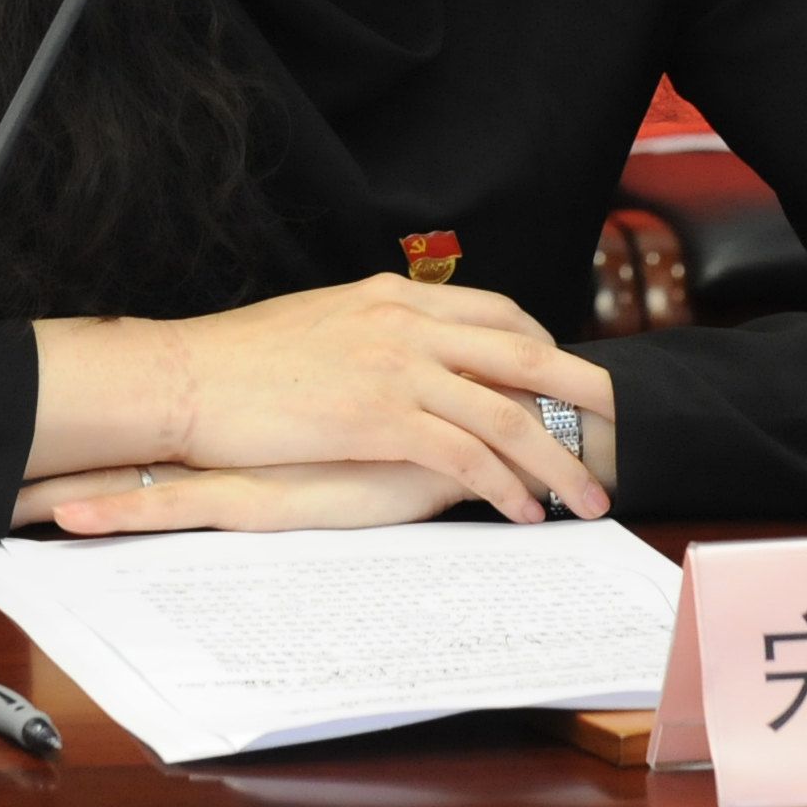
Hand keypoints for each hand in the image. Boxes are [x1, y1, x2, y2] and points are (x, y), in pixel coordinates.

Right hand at [32, 275, 618, 523]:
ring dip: (556, 459)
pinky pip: (465, 456)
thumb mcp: (319, 321)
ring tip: (585, 496)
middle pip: (522, 351)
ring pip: (505, 412)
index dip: (541, 343)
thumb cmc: (238, 359)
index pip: (494, 310)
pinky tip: (523, 512)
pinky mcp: (379, 418)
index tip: (567, 374)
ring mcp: (396, 367)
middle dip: (582, 390)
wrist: (184, 376)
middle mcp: (405, 321)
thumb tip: (397, 351)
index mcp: (392, 294)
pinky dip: (504, 486)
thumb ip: (372, 331)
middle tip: (622, 424)